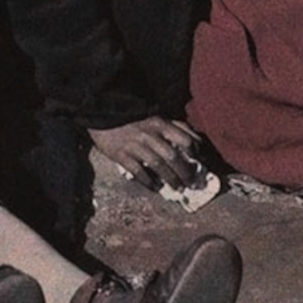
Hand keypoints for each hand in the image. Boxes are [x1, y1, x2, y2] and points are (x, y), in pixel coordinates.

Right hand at [88, 115, 206, 189]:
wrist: (102, 114)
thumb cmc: (134, 118)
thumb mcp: (156, 117)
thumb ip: (176, 127)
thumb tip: (197, 141)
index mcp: (160, 123)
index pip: (183, 138)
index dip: (194, 153)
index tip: (199, 163)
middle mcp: (150, 134)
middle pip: (173, 157)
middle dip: (185, 172)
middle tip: (191, 183)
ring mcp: (135, 145)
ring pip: (158, 166)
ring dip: (170, 179)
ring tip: (178, 188)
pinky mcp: (122, 155)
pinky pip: (138, 172)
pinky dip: (149, 182)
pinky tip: (155, 188)